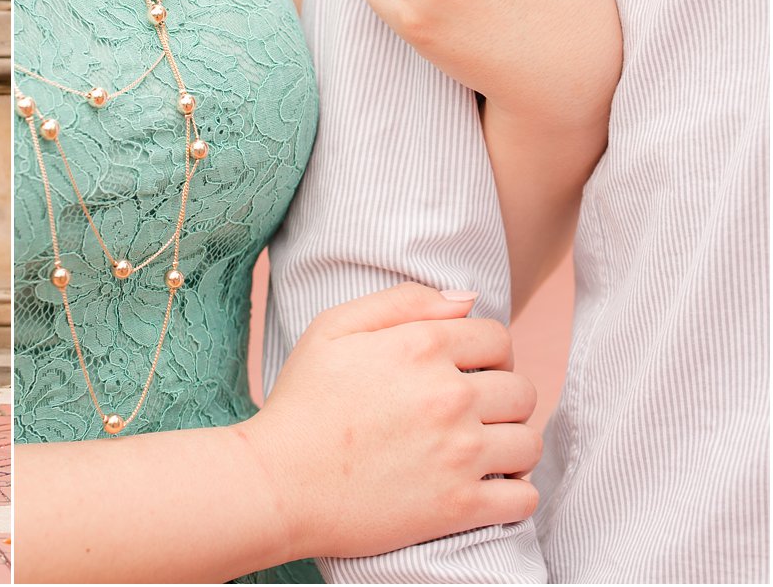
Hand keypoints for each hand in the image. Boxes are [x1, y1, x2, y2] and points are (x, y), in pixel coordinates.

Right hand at [257, 282, 540, 558]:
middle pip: (521, 389)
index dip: (486, 353)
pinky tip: (485, 487)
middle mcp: (449, 396)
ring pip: (528, 442)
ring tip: (478, 450)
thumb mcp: (332, 328)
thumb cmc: (301, 401)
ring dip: (510, 444)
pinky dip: (512, 493)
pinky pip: (524, 497)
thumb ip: (402, 301)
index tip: (465, 371)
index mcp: (421, 346)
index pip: (499, 338)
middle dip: (500, 397)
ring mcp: (459, 453)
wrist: (277, 483)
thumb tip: (468, 299)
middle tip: (468, 412)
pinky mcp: (460, 506)